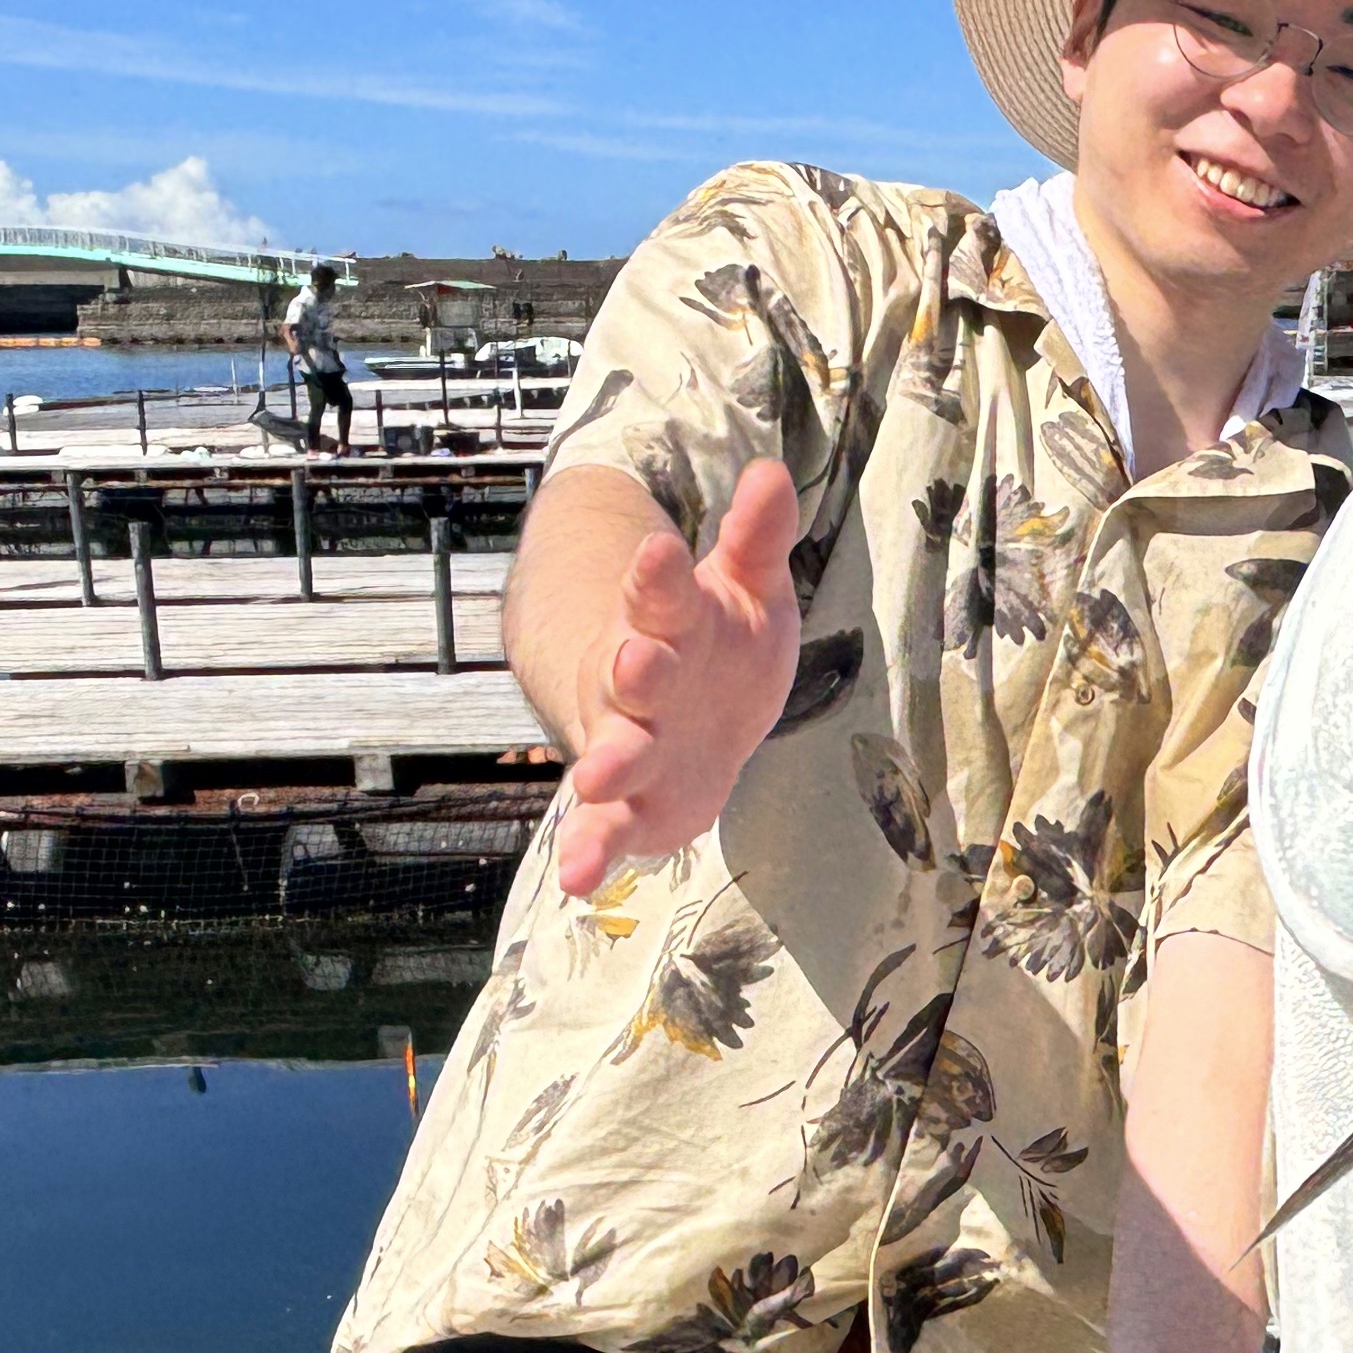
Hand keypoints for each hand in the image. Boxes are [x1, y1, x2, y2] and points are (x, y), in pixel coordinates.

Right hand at [553, 461, 802, 895]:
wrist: (680, 708)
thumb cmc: (717, 643)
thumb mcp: (746, 589)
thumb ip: (756, 539)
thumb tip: (774, 473)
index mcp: (669, 622)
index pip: (660, 592)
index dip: (658, 574)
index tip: (661, 548)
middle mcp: (639, 682)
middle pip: (634, 673)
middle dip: (635, 670)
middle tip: (636, 662)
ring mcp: (630, 743)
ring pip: (615, 751)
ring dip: (609, 762)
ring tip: (599, 776)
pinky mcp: (632, 803)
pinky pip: (605, 828)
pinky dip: (590, 850)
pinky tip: (578, 879)